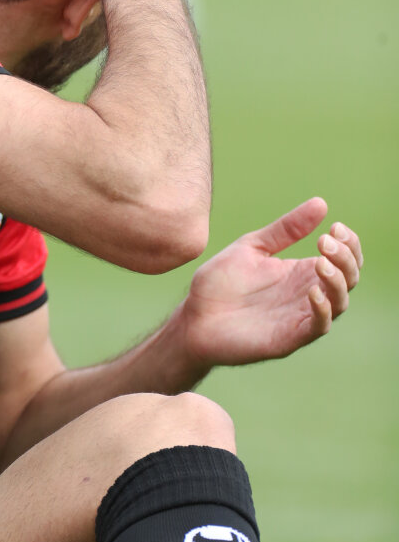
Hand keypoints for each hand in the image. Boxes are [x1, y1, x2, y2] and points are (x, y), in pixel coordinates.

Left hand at [177, 197, 361, 367]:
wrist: (193, 318)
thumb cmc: (220, 284)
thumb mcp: (252, 247)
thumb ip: (285, 230)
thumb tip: (321, 203)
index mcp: (300, 272)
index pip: (343, 259)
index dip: (348, 243)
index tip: (334, 226)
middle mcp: (307, 295)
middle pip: (349, 278)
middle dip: (347, 257)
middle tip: (326, 241)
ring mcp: (300, 317)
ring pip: (340, 302)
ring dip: (338, 280)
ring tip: (321, 261)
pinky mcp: (290, 338)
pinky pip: (319, 326)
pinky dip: (323, 309)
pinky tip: (312, 291)